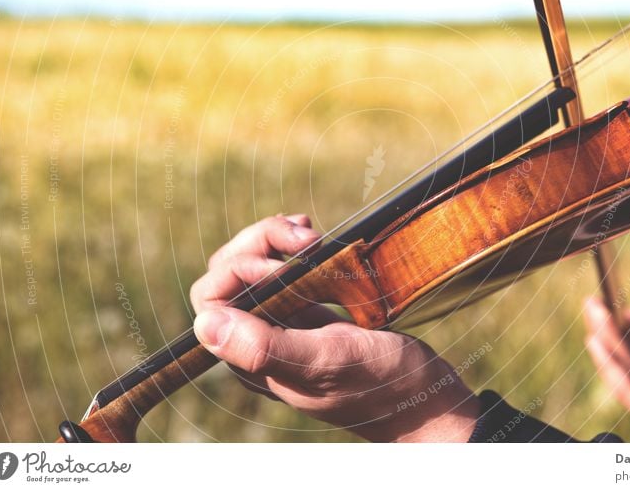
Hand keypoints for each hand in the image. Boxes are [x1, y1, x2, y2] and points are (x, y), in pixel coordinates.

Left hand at [190, 215, 479, 441]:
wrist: (425, 397)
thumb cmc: (383, 383)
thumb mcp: (328, 361)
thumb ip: (265, 347)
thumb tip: (204, 323)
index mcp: (253, 359)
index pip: (212, 300)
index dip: (239, 270)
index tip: (287, 266)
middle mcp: (261, 341)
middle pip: (228, 276)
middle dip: (259, 244)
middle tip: (306, 236)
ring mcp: (285, 325)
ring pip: (253, 268)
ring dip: (274, 241)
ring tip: (310, 232)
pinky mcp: (309, 314)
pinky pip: (283, 272)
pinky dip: (291, 248)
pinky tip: (313, 238)